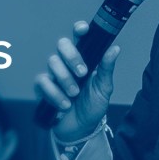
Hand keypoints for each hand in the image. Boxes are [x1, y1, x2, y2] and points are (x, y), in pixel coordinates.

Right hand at [34, 21, 119, 140]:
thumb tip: (114, 48)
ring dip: (65, 79)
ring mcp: (54, 75)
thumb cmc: (93, 106)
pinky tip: (65, 104)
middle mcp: (67, 64)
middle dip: (72, 57)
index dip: (79, 30)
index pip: (79, 38)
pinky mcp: (44, 88)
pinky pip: (43, 82)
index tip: (83, 30)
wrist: (81, 129)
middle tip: (82, 73)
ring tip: (74, 94)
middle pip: (62, 44)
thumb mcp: (104, 88)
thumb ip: (106, 68)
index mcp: (83, 59)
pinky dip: (55, 94)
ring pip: (52, 63)